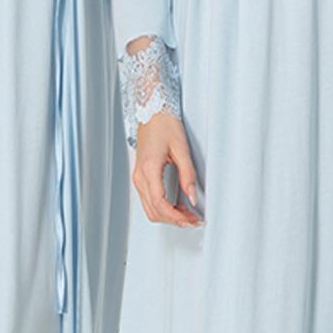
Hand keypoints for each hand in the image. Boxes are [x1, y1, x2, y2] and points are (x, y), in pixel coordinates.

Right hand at [133, 110, 202, 226]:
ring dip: (169, 216)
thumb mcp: (181, 148)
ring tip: (188, 215)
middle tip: (194, 220)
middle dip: (174, 219)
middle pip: (154, 210)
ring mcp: (138, 178)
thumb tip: (193, 197)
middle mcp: (140, 176)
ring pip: (150, 209)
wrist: (152, 112)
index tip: (190, 220)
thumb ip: (188, 174)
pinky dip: (163, 208)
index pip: (160, 203)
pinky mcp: (141, 177)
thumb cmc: (164, 125)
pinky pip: (149, 200)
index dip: (176, 216)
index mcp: (149, 169)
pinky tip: (178, 207)